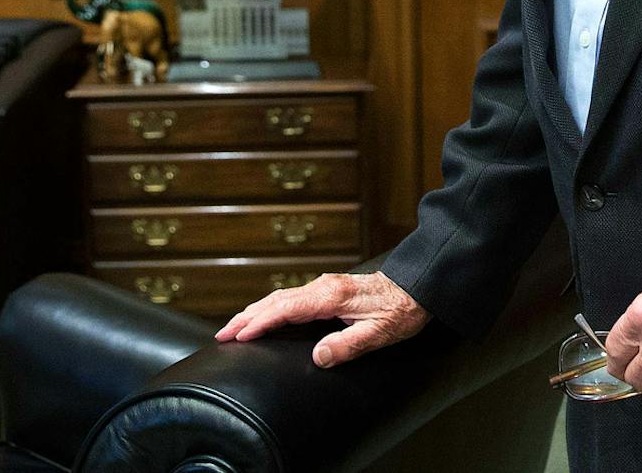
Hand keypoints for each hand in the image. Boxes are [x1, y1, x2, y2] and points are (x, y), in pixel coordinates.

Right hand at [213, 270, 429, 367]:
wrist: (418, 286)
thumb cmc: (401, 310)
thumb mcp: (379, 333)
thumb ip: (348, 345)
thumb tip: (317, 356)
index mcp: (331, 296)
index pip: (285, 309)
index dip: (260, 323)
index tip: (238, 335)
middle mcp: (324, 286)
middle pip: (276, 300)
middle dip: (247, 316)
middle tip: (222, 333)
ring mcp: (326, 285)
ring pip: (282, 296)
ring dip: (257, 311)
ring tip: (235, 326)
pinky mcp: (330, 288)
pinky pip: (292, 296)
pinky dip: (272, 306)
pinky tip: (266, 315)